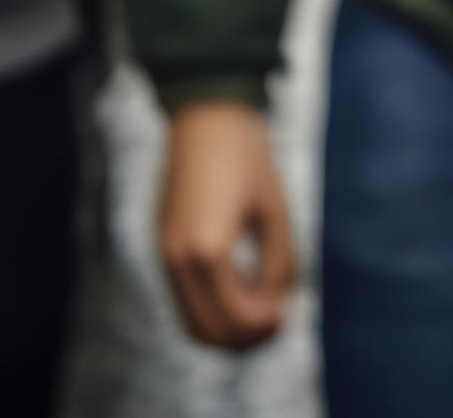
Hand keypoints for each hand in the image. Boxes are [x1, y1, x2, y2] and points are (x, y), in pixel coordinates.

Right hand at [159, 100, 297, 349]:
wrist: (206, 115)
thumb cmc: (249, 157)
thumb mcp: (276, 211)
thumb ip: (280, 265)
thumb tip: (278, 309)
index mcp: (207, 250)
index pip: (235, 318)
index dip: (266, 326)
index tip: (290, 312)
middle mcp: (177, 260)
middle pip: (209, 333)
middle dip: (246, 338)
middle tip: (280, 320)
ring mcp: (163, 256)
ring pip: (191, 324)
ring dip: (226, 330)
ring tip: (263, 312)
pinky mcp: (162, 248)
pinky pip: (183, 302)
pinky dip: (211, 311)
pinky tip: (242, 294)